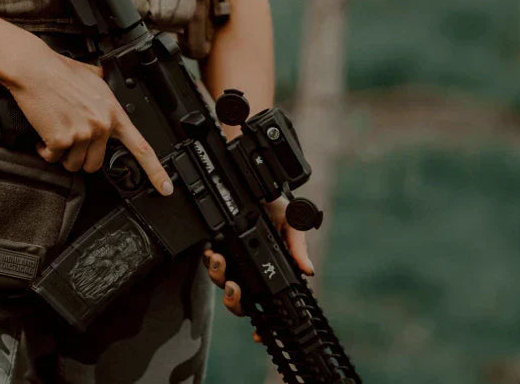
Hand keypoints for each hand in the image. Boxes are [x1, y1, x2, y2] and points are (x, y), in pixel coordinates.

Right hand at [3, 46, 172, 195]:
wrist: (34, 69)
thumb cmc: (59, 71)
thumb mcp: (94, 77)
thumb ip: (105, 93)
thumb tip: (110, 91)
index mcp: (113, 112)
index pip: (141, 147)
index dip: (156, 171)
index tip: (165, 188)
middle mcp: (101, 125)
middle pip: (95, 165)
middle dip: (80, 159)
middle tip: (70, 143)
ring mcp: (82, 133)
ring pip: (72, 164)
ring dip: (61, 155)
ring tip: (55, 134)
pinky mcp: (60, 139)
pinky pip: (53, 158)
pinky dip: (45, 150)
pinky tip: (43, 135)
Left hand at [202, 197, 314, 340]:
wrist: (254, 183)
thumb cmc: (275, 203)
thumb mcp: (290, 221)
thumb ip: (297, 245)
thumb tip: (308, 270)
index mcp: (271, 270)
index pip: (269, 304)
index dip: (264, 325)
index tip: (259, 336)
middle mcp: (251, 270)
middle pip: (240, 301)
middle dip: (234, 300)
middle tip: (234, 288)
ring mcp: (233, 262)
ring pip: (223, 284)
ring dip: (220, 278)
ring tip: (219, 262)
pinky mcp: (217, 248)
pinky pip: (212, 264)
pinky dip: (211, 262)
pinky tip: (212, 253)